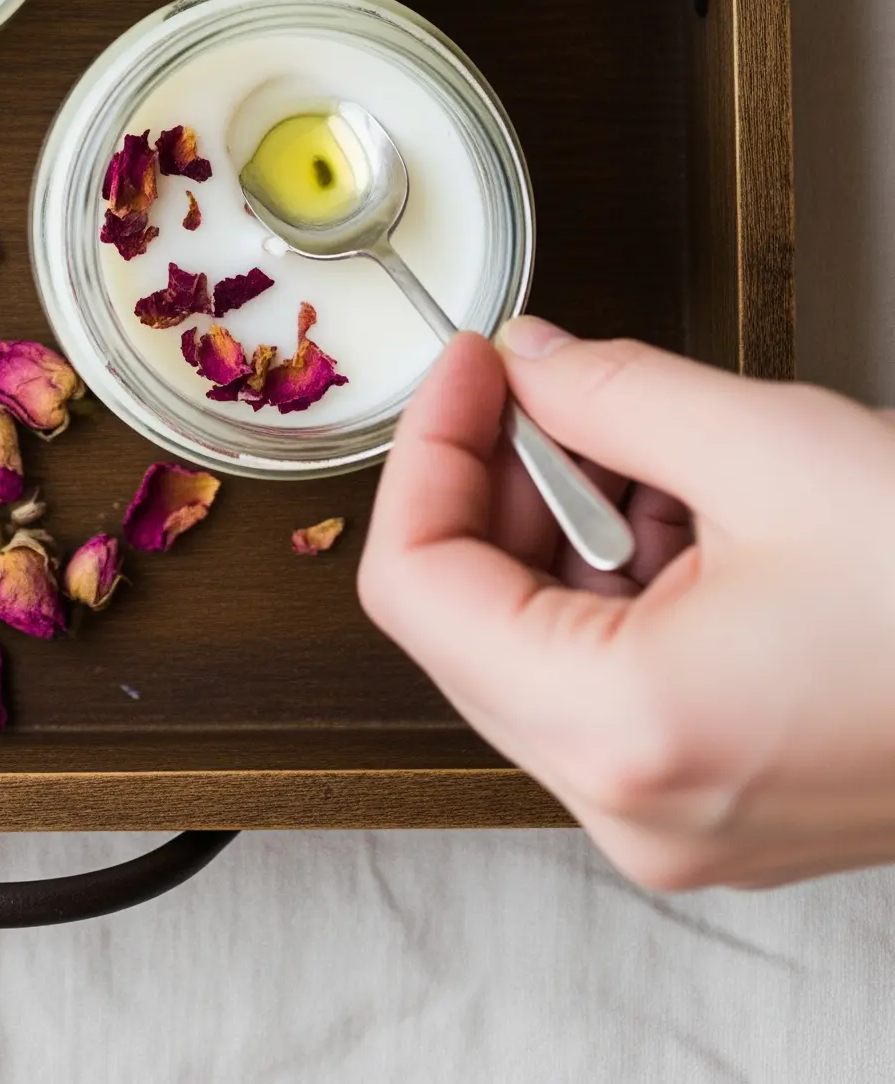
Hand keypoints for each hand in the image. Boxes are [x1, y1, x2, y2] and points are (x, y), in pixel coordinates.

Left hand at [358, 321, 894, 888]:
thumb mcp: (769, 446)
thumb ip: (609, 390)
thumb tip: (529, 362)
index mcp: (626, 728)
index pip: (417, 587)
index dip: (428, 448)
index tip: (470, 369)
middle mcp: (636, 807)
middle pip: (466, 625)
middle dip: (499, 485)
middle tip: (548, 388)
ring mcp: (681, 826)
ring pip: (538, 652)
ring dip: (571, 531)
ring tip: (666, 455)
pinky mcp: (725, 812)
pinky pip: (614, 686)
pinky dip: (629, 587)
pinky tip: (705, 519)